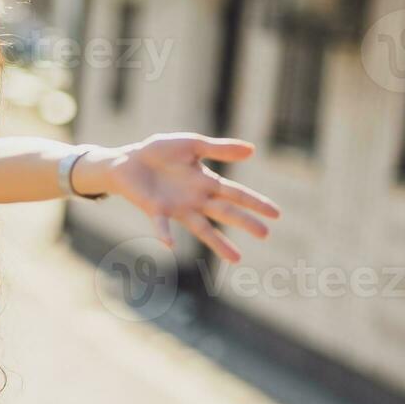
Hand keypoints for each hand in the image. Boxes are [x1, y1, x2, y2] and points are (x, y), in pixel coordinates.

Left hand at [73, 133, 280, 262]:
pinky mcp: (156, 210)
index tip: (276, 214)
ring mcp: (177, 207)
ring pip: (202, 228)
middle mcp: (196, 199)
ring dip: (218, 242)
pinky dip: (165, 234)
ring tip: (237, 259)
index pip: (237, 194)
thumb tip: (252, 150)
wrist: (129, 159)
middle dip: (245, 222)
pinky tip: (170, 244)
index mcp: (206, 183)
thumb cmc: (161, 152)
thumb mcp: (192, 144)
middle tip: (265, 234)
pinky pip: (162, 224)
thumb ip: (219, 149)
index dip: (256, 203)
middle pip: (226, 212)